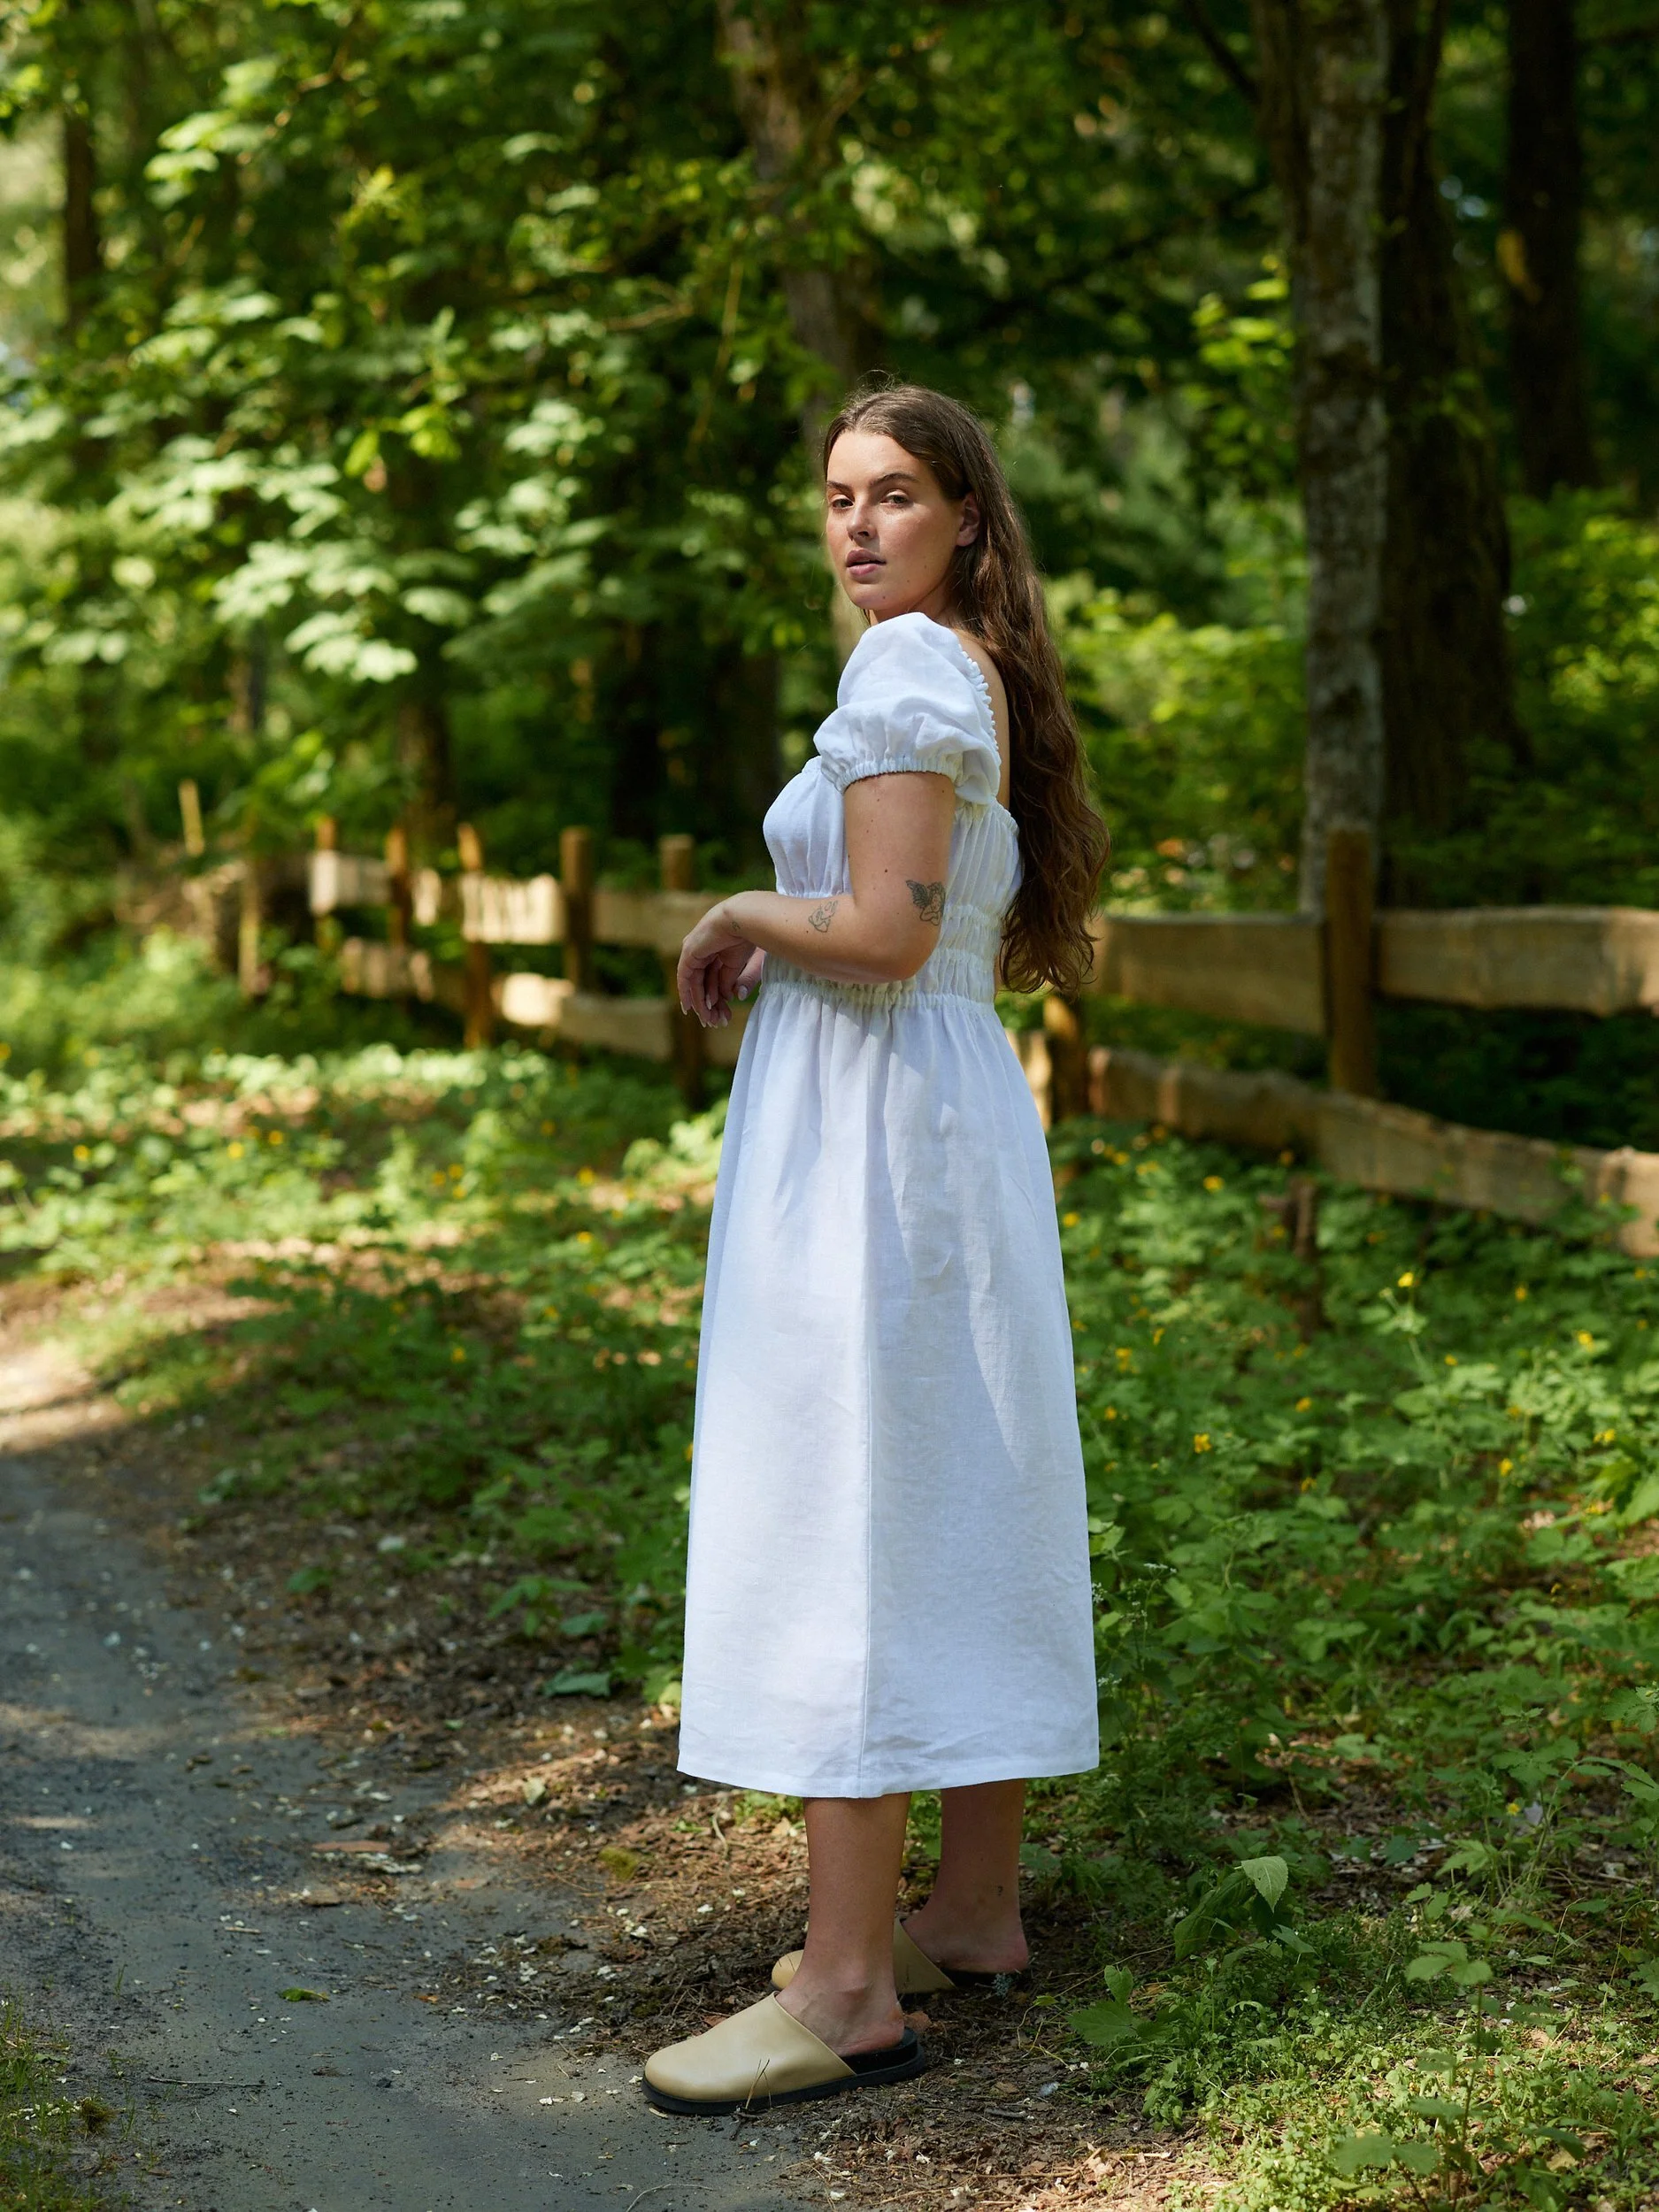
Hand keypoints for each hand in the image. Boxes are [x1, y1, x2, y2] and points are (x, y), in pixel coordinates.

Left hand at [677, 903, 762, 1027]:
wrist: (743, 919)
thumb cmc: (748, 936)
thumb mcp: (737, 965)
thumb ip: (728, 980)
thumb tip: (725, 996)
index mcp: (716, 950)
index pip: (714, 979)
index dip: (719, 998)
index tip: (725, 1015)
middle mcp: (703, 950)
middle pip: (704, 983)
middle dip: (710, 1004)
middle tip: (715, 1022)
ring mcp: (694, 950)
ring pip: (695, 983)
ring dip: (701, 1003)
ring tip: (708, 1020)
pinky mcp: (689, 952)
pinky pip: (685, 977)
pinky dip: (686, 992)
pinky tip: (689, 1008)